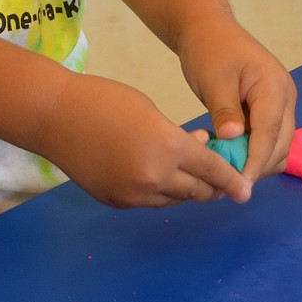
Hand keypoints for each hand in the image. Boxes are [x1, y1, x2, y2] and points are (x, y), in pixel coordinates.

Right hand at [42, 72, 252, 208]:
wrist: (54, 115)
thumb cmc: (103, 99)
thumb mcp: (149, 109)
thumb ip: (177, 135)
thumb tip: (199, 151)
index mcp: (166, 147)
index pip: (212, 170)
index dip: (232, 180)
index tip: (246, 189)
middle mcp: (154, 178)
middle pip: (198, 192)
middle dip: (213, 186)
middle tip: (219, 175)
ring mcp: (133, 195)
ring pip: (174, 200)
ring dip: (185, 188)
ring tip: (185, 168)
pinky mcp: (116, 202)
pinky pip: (149, 201)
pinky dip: (158, 190)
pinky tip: (153, 170)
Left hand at [177, 14, 296, 186]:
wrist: (207, 28)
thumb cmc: (208, 49)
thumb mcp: (213, 79)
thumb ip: (224, 110)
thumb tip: (232, 139)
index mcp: (274, 85)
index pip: (270, 133)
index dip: (255, 161)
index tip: (240, 184)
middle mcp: (285, 97)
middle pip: (279, 144)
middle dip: (257, 165)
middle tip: (227, 180)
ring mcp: (281, 103)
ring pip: (277, 146)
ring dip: (256, 160)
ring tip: (226, 166)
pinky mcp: (271, 109)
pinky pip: (269, 138)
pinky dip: (253, 150)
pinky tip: (230, 152)